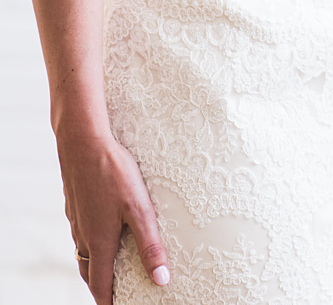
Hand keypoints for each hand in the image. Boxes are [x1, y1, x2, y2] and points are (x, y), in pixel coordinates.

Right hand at [58, 131, 169, 302]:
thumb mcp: (139, 208)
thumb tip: (161, 279)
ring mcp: (76, 219)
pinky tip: (99, 229)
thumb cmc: (113, 172)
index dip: (108, 301)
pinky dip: (89, 242)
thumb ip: (149, 244)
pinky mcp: (74, 203)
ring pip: (82, 251)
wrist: (82, 141)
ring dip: (93, 264)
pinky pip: (80, 232)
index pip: (100, 284)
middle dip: (98, 286)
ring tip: (106, 267)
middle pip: (88, 271)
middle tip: (110, 294)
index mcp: (99, 242)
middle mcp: (83, 235)